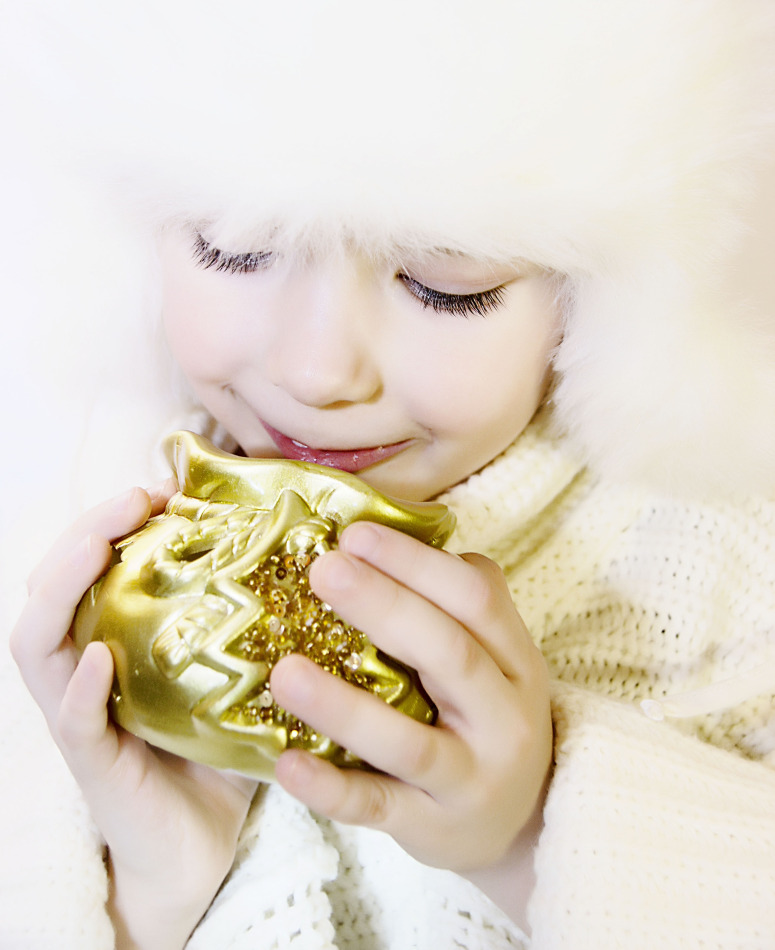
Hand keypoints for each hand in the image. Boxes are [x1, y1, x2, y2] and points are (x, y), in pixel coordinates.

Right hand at [10, 485, 256, 949]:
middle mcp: (89, 667)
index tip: (164, 486)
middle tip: (135, 496)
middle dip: (88, 530)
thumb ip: (254, 628)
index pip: (97, 567)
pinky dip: (82, 686)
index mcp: (120, 641)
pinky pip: (74, 721)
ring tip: (101, 542)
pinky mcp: (94, 763)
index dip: (118, 519)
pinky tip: (99, 658)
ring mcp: (83, 713)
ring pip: (40, 639)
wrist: (197, 846)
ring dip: (65, 582)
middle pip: (56, 585)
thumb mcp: (235, 676)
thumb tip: (318, 563)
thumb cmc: (217, 754)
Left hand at [269, 521, 551, 907]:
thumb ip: (452, 608)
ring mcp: (471, 777)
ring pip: (410, 740)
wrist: (524, 823)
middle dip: (385, 606)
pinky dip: (332, 787)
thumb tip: (375, 541)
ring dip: (344, 705)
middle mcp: (503, 717)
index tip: (355, 534)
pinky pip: (379, 806)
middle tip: (323, 570)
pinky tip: (287, 763)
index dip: (416, 562)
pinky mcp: (433, 827)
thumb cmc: (486, 717)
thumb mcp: (494, 660)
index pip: (476, 597)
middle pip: (450, 653)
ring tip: (285, 670)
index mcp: (515, 659)